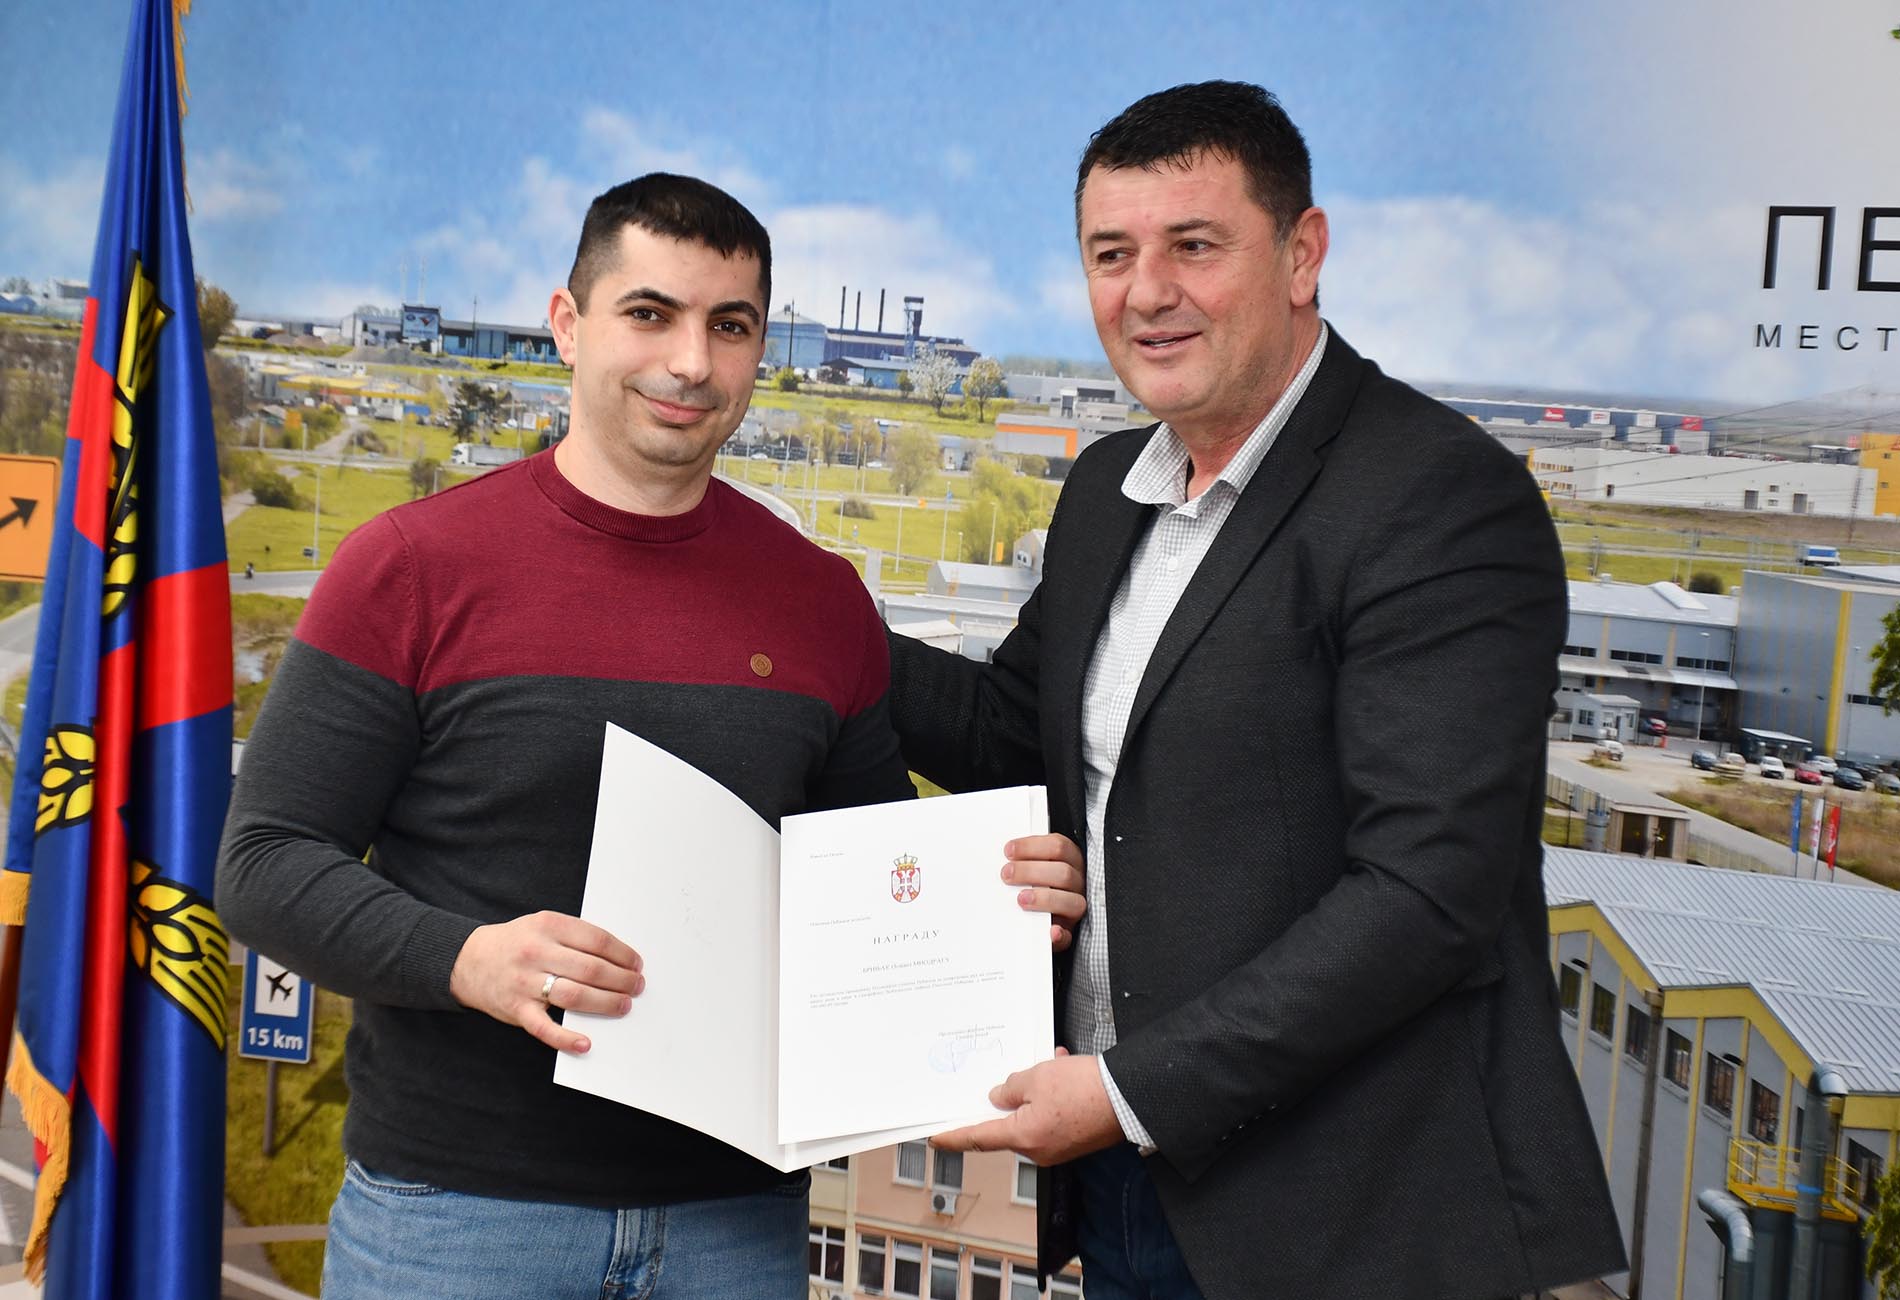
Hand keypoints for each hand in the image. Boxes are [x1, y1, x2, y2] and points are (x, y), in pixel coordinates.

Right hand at [449, 910, 643, 1053]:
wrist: (468, 960)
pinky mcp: (516, 1009)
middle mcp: (537, 952)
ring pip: (575, 995)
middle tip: (636, 986)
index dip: (623, 954)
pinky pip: (544, 1028)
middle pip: (591, 969)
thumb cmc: (516, 943)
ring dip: (605, 1003)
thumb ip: (574, 936)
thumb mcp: (542, 924)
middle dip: (621, 980)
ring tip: (623, 1005)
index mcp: (548, 925)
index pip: (597, 940)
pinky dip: (565, 1039)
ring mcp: (525, 982)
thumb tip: (617, 957)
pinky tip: (585, 1043)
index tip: (636, 964)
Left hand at [930, 1048, 1122, 1164]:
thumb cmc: (1086, 1089)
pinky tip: (1061, 1072)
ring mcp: (1057, 1147)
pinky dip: (1050, 1097)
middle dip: (1007, 1099)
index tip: (936, 1138)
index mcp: (1024, 1136)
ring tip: (1048, 1067)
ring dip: (1034, 1093)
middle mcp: (1038, 1149)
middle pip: (1007, 1125)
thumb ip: (1011, 1087)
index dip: (953, 1136)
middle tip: (1004, 1079)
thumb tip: (1000, 1096)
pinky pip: (1050, 1117)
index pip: (978, 1137)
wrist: (1129, 1097)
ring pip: (1031, 1116)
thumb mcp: (1038, 1077)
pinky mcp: (1073, 1140)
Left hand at [1004, 833, 1085, 950]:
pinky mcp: (1069, 933)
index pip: (1058, 846)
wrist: (1040, 918)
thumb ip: (1025, 859)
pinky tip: (1049, 931)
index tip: (1009, 851)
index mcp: (1070, 861)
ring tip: (1021, 899)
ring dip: (1045, 899)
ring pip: (1071, 901)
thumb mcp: (1035, 866)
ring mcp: (1075, 908)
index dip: (1032, 847)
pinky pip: (1069, 935)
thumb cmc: (1037, 886)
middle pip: (1063, 872)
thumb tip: (1006, 853)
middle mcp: (1076, 883)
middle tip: (1006, 874)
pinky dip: (1059, 934)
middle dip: (1031, 872)